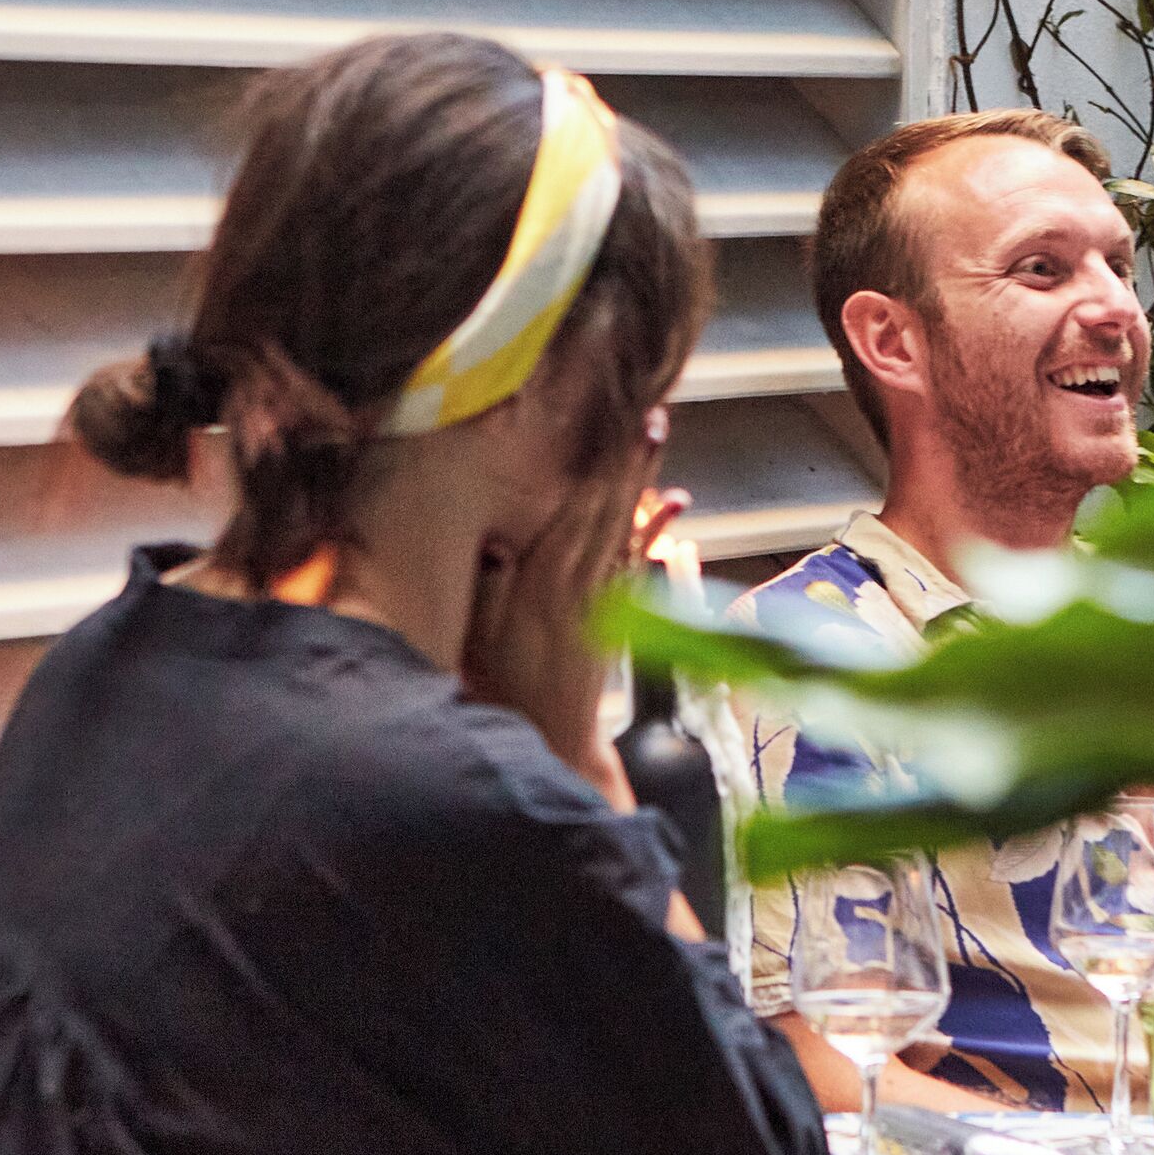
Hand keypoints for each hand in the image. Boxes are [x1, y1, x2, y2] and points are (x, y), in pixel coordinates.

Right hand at [461, 417, 677, 782]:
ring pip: (626, 525)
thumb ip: (490, 591)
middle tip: (651, 413)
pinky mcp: (615, 612)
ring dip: (643, 479)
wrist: (550, 741)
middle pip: (609, 509)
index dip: (596, 468)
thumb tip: (496, 541)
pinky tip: (674, 504)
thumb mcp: (479, 640)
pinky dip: (657, 529)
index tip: (611, 427)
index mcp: (546, 586)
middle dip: (629, 459)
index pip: (576, 514)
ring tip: (658, 435)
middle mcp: (583, 585)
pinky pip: (639, 560)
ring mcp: (604, 598)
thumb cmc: (501, 689)